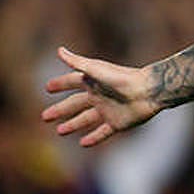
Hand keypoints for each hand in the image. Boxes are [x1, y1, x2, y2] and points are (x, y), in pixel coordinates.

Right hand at [41, 47, 158, 146]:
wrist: (148, 91)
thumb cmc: (122, 79)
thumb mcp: (96, 70)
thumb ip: (77, 62)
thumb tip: (59, 50)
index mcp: (94, 82)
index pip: (72, 82)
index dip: (60, 84)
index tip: (47, 88)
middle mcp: (99, 96)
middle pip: (75, 104)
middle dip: (60, 109)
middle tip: (44, 116)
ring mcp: (108, 110)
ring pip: (86, 119)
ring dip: (73, 124)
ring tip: (59, 131)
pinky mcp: (117, 123)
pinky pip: (103, 132)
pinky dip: (93, 138)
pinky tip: (83, 143)